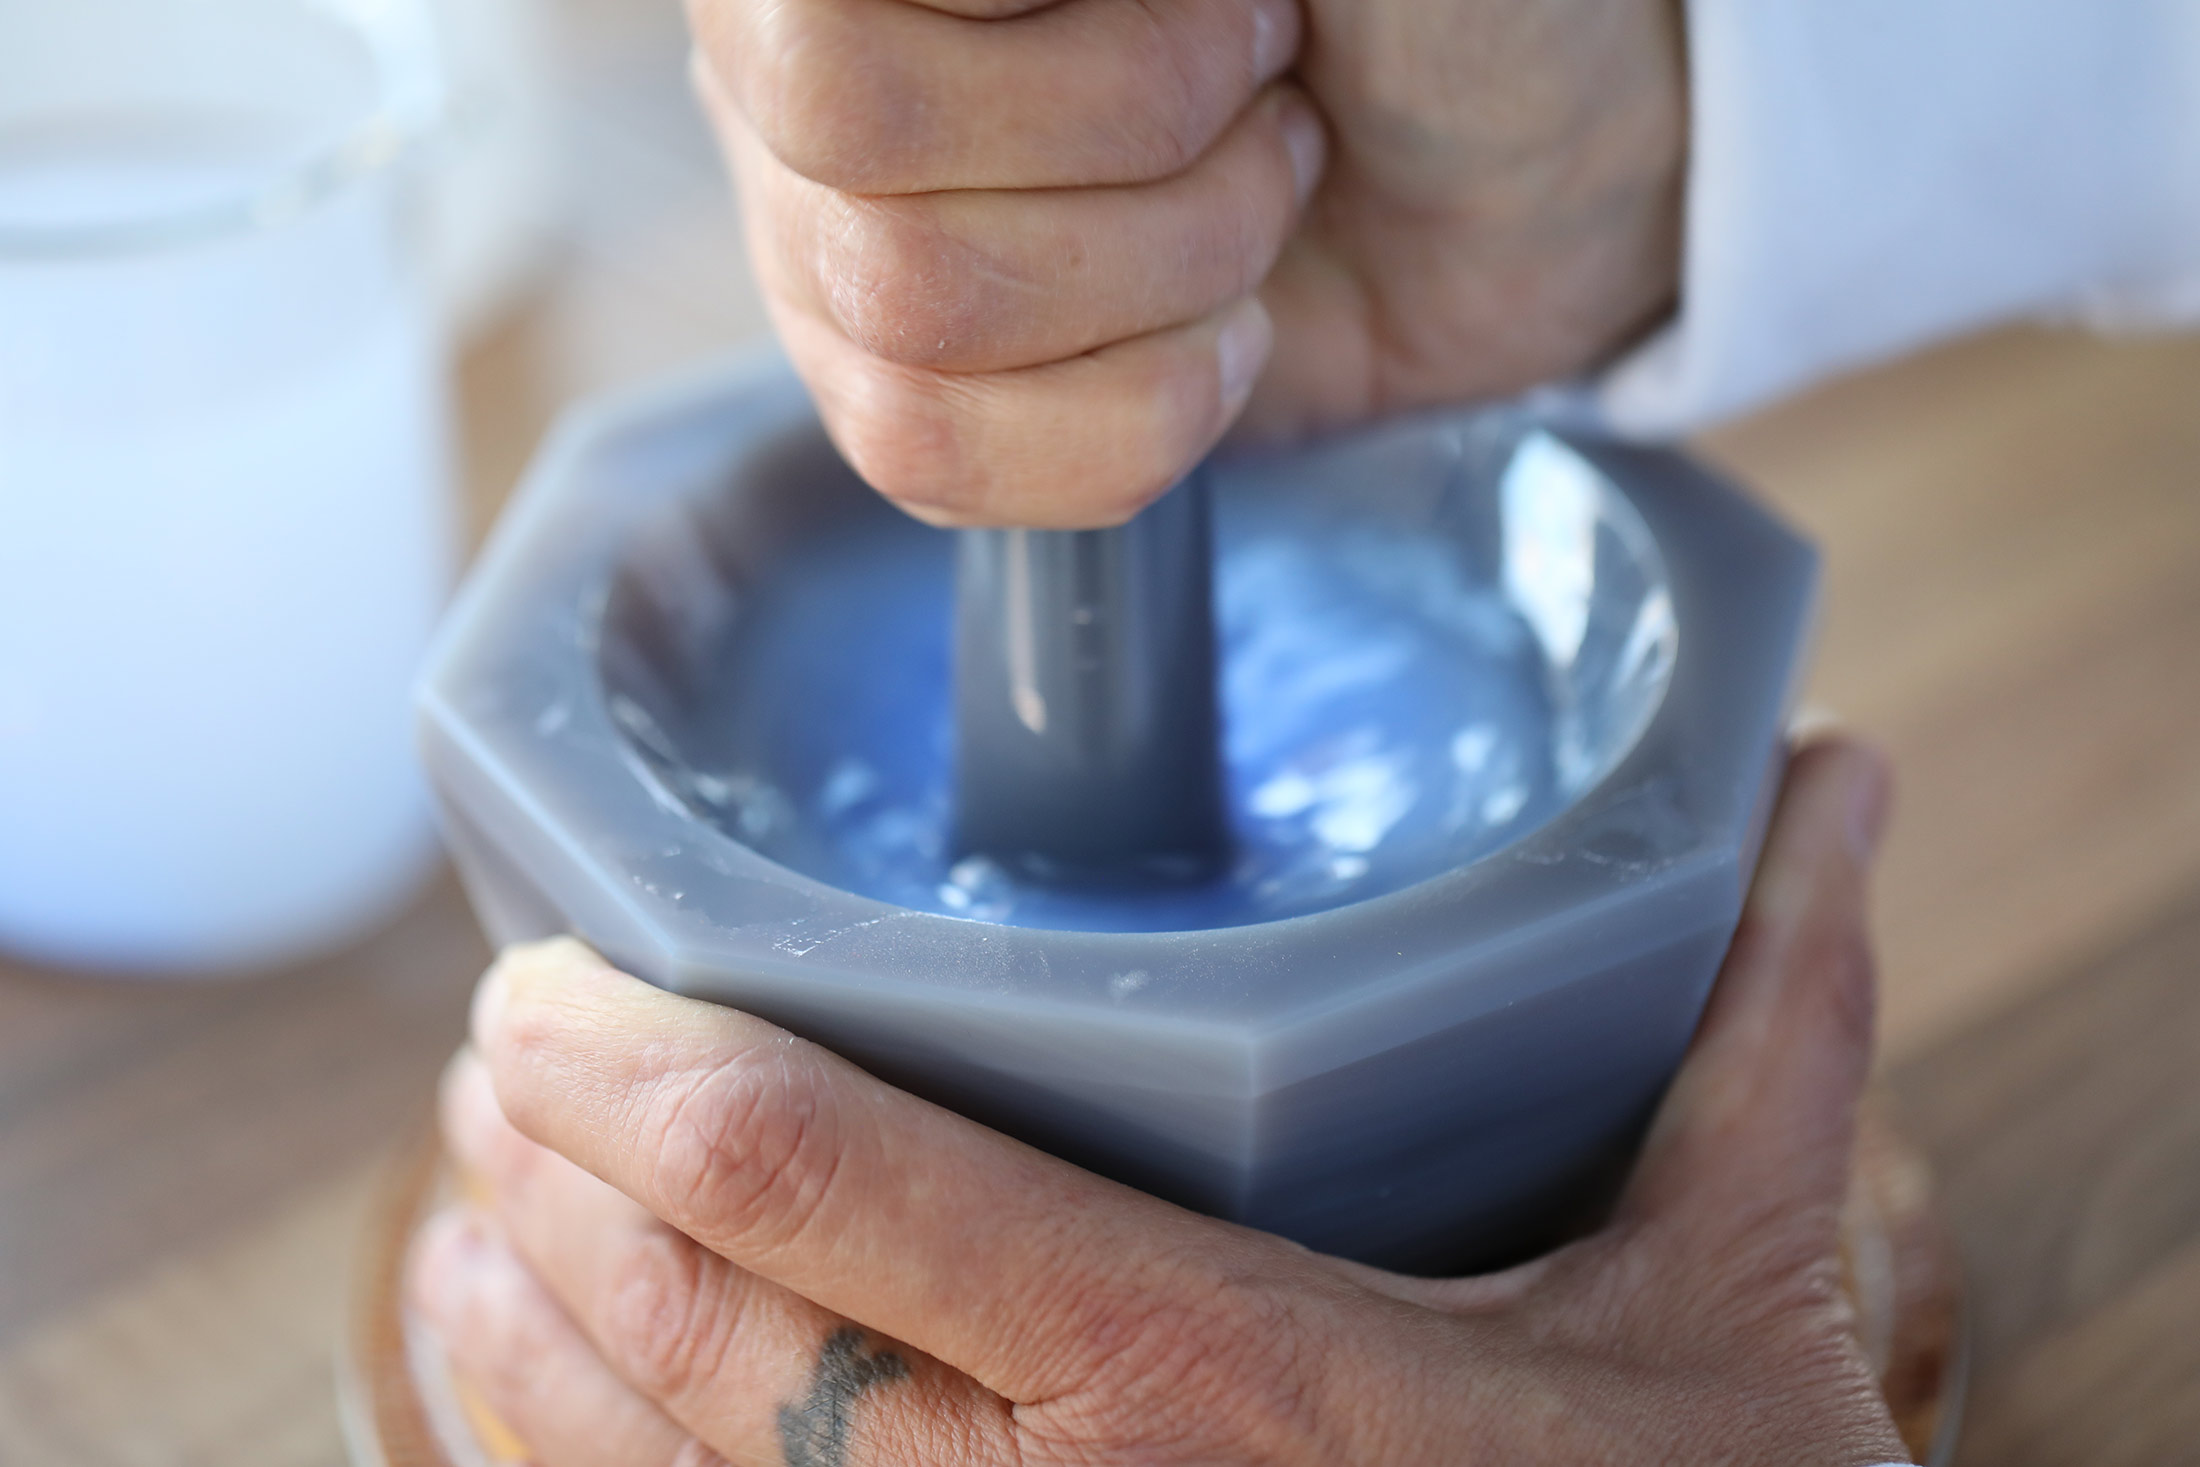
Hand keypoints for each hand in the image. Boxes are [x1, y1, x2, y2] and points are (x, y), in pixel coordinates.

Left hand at [408, 737, 1908, 1465]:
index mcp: (1204, 1386)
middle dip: (553, 1183)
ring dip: (517, 1340)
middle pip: (693, 1331)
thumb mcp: (1730, 1297)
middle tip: (501, 1057)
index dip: (638, 1072)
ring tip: (463, 1212)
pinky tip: (501, 1390)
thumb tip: (1834, 782)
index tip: (544, 982)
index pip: (820, 1189)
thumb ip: (1761, 1024)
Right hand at [689, 0, 1685, 525]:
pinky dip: (1131, 412)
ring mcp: (841, 242)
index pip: (830, 23)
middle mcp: (811, 65)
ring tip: (1263, 189)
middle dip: (1134, 129)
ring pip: (910, 312)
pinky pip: (929, 457)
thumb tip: (1020, 8)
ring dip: (1164, 265)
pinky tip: (1219, 332)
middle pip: (860, 144)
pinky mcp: (921, 396)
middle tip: (1261, 84)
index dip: (1046, 33)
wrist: (1536, 171)